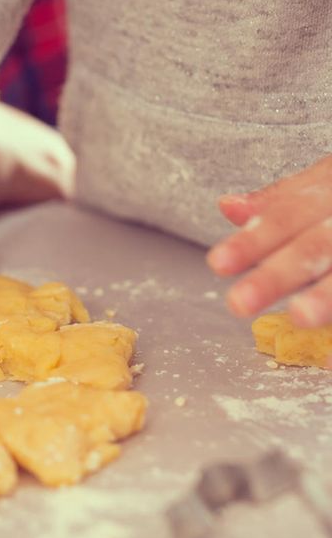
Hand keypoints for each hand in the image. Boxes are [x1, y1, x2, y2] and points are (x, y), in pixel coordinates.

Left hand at [207, 155, 331, 326]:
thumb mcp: (330, 180)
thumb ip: (284, 198)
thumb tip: (228, 206)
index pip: (288, 215)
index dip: (253, 241)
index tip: (217, 264)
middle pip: (319, 245)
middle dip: (279, 274)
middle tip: (239, 302)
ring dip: (330, 295)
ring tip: (300, 317)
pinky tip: (331, 357)